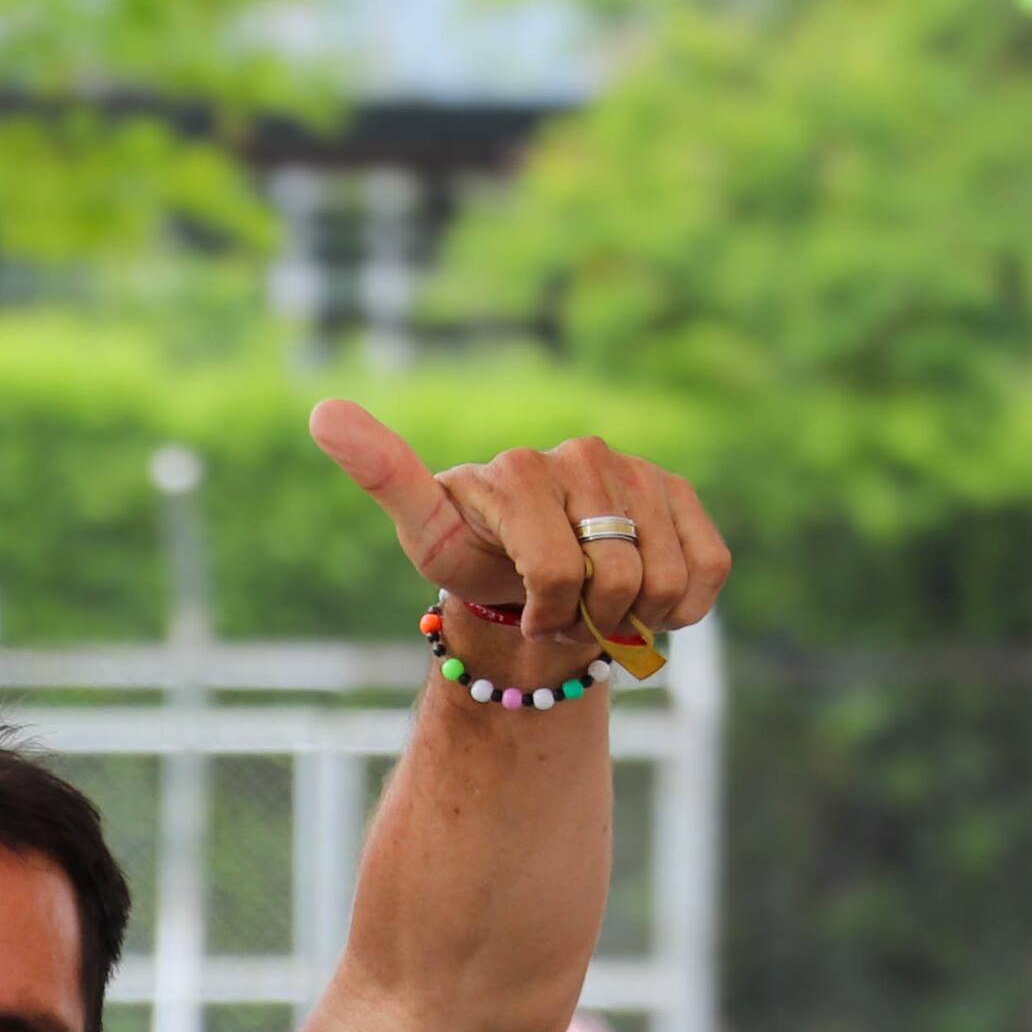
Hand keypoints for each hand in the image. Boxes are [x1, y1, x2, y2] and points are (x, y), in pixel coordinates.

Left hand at [307, 405, 729, 687]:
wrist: (527, 569)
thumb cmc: (473, 552)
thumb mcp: (426, 529)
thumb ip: (383, 475)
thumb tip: (322, 410)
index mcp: (523, 468)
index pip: (558, 573)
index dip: (547, 614)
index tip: (523, 609)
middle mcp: (585, 456)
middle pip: (615, 584)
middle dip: (586, 621)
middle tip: (558, 609)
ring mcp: (640, 473)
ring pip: (666, 581)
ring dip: (633, 619)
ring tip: (595, 601)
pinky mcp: (681, 493)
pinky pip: (709, 568)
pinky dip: (686, 607)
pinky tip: (651, 600)